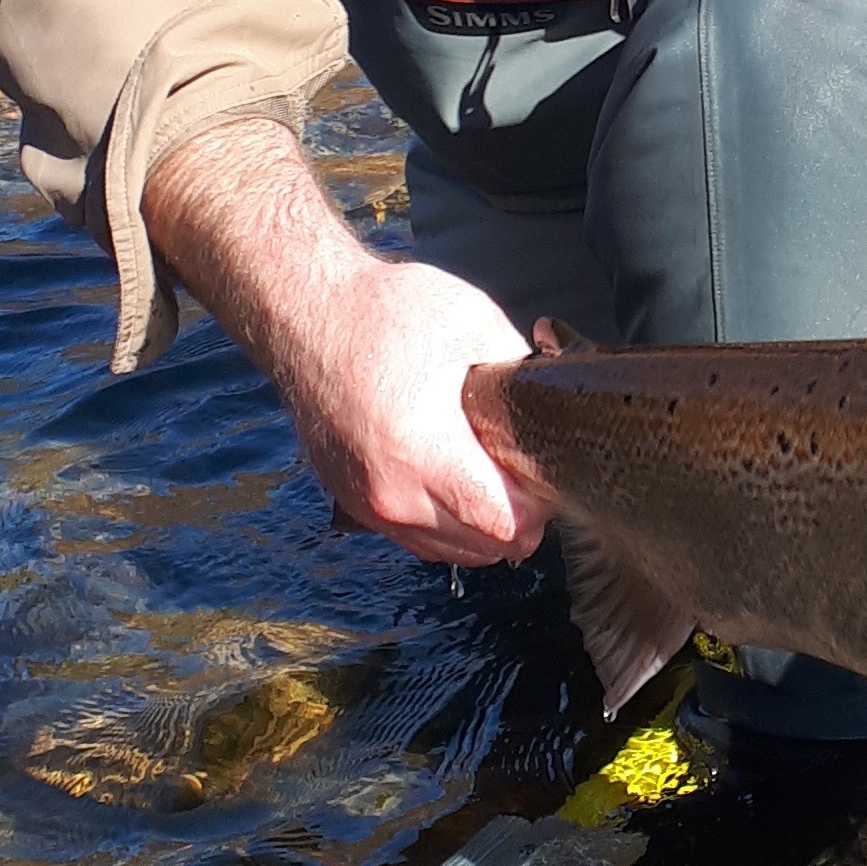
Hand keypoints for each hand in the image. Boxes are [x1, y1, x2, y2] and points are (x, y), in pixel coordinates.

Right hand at [143, 122, 549, 566]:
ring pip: (449, 551)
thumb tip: (559, 414)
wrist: (308, 314)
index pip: (502, 525)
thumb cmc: (387, 314)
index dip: (538, 506)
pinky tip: (457, 483)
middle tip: (525, 474)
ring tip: (492, 477)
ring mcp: (366, 503)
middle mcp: (389, 492)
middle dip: (516, 519)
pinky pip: (415, 537)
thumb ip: (523, 380)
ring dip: (480, 527)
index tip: (544, 474)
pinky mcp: (352, 501)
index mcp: (422, 451)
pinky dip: (444, 523)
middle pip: (482, 548)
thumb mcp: (476, 327)